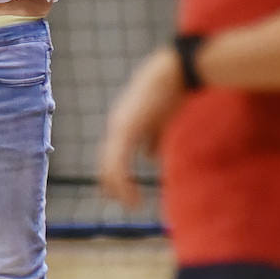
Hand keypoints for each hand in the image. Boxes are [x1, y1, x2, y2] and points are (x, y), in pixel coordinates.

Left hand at [96, 47, 184, 207]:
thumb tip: (150, 157)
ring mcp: (119, 129)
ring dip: (120, 189)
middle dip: (114, 187)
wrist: (173, 74)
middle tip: (129, 204)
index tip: (124, 193)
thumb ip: (153, 138)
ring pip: (109, 168)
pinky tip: (135, 196)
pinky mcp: (126, 132)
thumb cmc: (171, 92)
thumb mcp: (160, 120)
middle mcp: (116, 127)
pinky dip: (123, 184)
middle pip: (106, 164)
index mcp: (123, 124)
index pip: (111, 156)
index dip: (115, 176)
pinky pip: (118, 165)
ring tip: (133, 205)